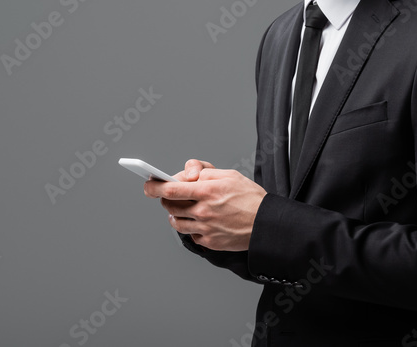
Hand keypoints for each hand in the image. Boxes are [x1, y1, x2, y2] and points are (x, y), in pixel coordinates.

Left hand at [144, 159, 266, 250]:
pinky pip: (190, 235)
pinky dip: (191, 227)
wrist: (268, 225)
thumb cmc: (250, 198)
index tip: (148, 185)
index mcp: (207, 191)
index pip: (171, 189)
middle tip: (172, 196)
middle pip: (170, 206)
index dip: (154, 187)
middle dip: (167, 199)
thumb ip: (204, 173)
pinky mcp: (210, 242)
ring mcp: (206, 228)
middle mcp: (204, 211)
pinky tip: (200, 221)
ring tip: (184, 209)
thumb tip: (185, 176)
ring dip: (175, 215)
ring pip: (176, 223)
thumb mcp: (229, 175)